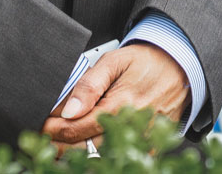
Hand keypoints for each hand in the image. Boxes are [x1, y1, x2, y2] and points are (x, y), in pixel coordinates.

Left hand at [41, 43, 190, 146]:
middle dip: (59, 146)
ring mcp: (142, 140)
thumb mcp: (114, 60)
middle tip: (44, 140)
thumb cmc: (145, 62)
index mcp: (120, 104)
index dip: (53, 130)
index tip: (41, 126)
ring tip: (59, 147)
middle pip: (85, 149)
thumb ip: (89, 85)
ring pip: (100, 159)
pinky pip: (119, 160)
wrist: (181, 67)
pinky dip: (99, 159)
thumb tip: (68, 111)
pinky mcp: (149, 147)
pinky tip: (84, 152)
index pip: (76, 128)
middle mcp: (131, 127)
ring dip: (76, 155)